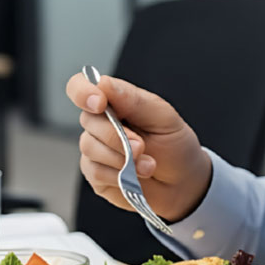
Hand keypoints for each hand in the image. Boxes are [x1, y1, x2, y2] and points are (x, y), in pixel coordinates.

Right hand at [65, 72, 211, 222]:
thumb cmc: (174, 144)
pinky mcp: (96, 174)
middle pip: (88, 120)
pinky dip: (118, 175)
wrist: (183, 181)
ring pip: (90, 147)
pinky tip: (134, 176)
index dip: (83, 92)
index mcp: (114, 102)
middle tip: (142, 146)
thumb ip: (133, 99)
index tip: (100, 104)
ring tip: (148, 165)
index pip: (81, 87)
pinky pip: (95, 172)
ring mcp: (95, 149)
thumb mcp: (163, 117)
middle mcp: (100, 123)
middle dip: (116, 136)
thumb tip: (103, 83)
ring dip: (122, 158)